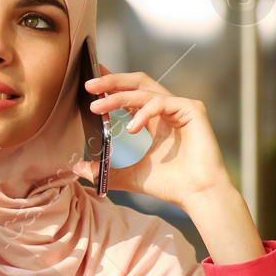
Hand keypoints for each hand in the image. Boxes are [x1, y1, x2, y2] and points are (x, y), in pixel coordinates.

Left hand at [70, 64, 235, 209]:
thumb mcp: (129, 176)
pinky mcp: (192, 109)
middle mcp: (168, 109)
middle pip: (137, 82)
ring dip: (118, 96)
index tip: (90, 82)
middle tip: (89, 85)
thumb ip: (106, 170)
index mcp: (155, 120)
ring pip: (144, 90)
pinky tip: (131, 128)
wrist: (197, 195)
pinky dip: (143, 112)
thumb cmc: (171, 185)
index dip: (112, 85)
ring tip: (97, 107)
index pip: (131, 94)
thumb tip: (78, 168)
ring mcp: (181, 107)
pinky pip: (161, 102)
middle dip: (112, 81)